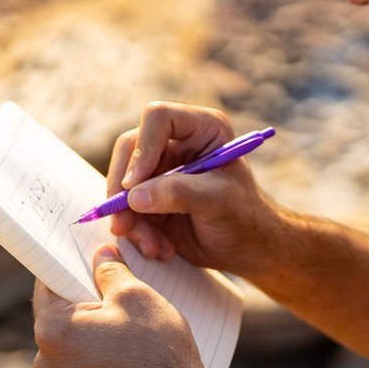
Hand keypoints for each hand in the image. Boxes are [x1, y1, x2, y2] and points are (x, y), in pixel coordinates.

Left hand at [32, 245, 217, 367]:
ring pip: (73, 335)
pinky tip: (129, 345)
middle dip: (85, 294)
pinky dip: (100, 346)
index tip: (85, 255)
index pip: (48, 280)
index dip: (69, 263)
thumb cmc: (157, 353)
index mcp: (52, 330)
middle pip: (60, 309)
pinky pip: (83, 358)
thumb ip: (109, 269)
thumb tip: (99, 254)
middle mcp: (45, 359)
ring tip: (129, 319)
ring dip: (95, 323)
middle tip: (117, 285)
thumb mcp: (136, 295)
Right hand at [106, 101, 285, 279]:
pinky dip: (134, 232)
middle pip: (129, 150)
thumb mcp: (219, 203)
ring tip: (153, 248)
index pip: (158, 118)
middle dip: (123, 191)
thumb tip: (134, 196)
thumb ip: (179, 194)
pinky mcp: (148, 195)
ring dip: (130, 220)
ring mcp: (159, 169)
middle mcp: (176, 142)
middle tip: (124, 225)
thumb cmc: (245, 218)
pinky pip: (124, 207)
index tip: (134, 186)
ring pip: (122, 183)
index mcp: (202, 128)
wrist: (247, 248)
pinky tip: (157, 249)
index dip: (142, 149)